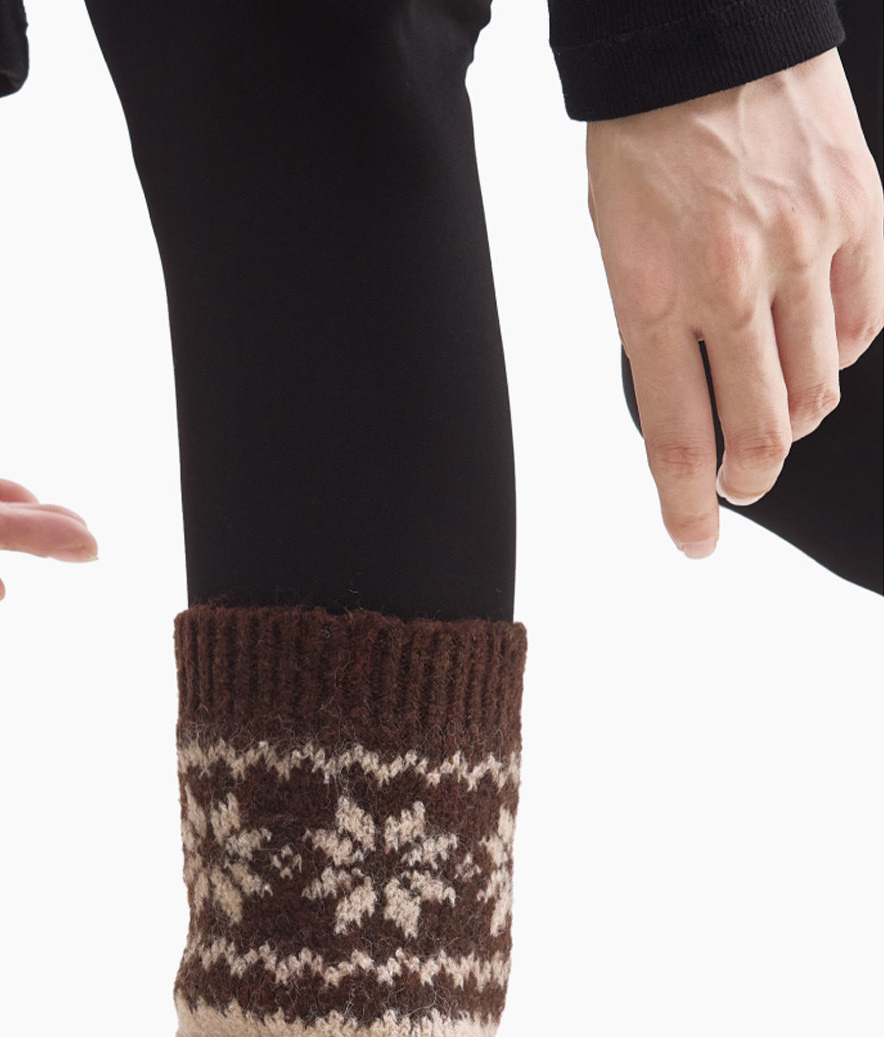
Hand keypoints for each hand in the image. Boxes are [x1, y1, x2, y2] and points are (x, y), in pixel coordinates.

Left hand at [587, 51, 883, 557]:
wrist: (702, 29)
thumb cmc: (645, 143)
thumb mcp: (617, 248)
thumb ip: (655, 330)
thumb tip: (695, 409)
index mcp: (653, 294)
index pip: (678, 440)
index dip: (686, 510)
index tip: (695, 544)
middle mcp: (732, 279)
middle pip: (762, 432)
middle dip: (751, 479)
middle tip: (743, 487)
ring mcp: (803, 244)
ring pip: (818, 387)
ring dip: (796, 418)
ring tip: (774, 408)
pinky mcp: (857, 210)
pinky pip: (862, 322)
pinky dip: (839, 352)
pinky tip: (814, 345)